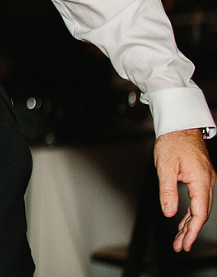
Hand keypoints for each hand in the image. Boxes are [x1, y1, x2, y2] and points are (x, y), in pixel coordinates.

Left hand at [155, 127, 214, 251]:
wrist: (180, 126)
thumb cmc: (173, 142)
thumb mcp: (165, 167)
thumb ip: (167, 190)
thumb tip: (169, 212)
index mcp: (201, 181)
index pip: (199, 213)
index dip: (192, 231)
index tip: (185, 244)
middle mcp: (207, 182)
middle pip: (201, 214)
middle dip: (190, 232)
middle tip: (180, 246)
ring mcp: (205, 180)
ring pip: (200, 208)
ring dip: (189, 224)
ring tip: (180, 239)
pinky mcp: (200, 178)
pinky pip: (197, 200)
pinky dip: (190, 213)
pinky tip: (182, 221)